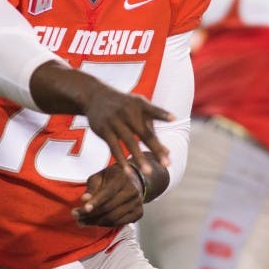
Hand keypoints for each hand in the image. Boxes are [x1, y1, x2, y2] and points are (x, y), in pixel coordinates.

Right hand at [29, 61, 172, 179]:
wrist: (95, 96)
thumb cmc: (123, 106)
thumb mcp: (138, 110)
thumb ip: (152, 129)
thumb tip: (167, 152)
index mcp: (140, 104)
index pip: (153, 110)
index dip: (163, 114)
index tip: (173, 118)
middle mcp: (128, 112)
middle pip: (144, 133)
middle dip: (156, 149)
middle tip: (167, 163)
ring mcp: (115, 121)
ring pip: (129, 142)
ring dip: (139, 158)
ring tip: (148, 172)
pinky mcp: (104, 130)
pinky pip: (114, 147)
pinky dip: (122, 160)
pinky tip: (129, 172)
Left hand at [71, 162, 143, 226]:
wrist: (133, 180)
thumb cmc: (112, 178)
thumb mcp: (99, 177)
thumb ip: (92, 188)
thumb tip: (84, 199)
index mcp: (122, 178)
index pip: (108, 193)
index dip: (95, 202)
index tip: (82, 209)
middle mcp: (132, 190)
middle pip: (109, 207)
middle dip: (90, 214)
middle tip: (76, 217)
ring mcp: (137, 203)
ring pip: (113, 217)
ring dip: (95, 222)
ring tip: (82, 222)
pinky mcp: (138, 213)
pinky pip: (120, 223)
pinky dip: (106, 225)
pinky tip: (95, 222)